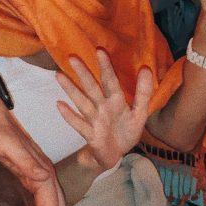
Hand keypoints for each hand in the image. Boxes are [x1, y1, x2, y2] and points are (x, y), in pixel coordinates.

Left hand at [0, 99, 66, 205]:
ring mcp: (36, 172)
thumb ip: (26, 161)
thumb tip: (45, 178)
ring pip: (51, 199)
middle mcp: (43, 171)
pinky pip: (39, 194)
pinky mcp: (27, 172)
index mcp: (41, 167)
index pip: (53, 199)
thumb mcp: (8, 146)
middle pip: (57, 202)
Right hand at [55, 52, 154, 170]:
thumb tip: (146, 68)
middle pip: (92, 88)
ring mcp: (94, 120)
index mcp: (116, 101)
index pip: (111, 81)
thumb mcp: (140, 113)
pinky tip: (59, 104)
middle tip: (72, 57)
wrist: (117, 155)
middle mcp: (102, 107)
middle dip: (83, 73)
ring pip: (82, 102)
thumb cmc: (126, 131)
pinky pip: (79, 124)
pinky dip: (70, 116)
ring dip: (71, 90)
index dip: (106, 67)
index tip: (100, 50)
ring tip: (59, 75)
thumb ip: (143, 93)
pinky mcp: (90, 134)